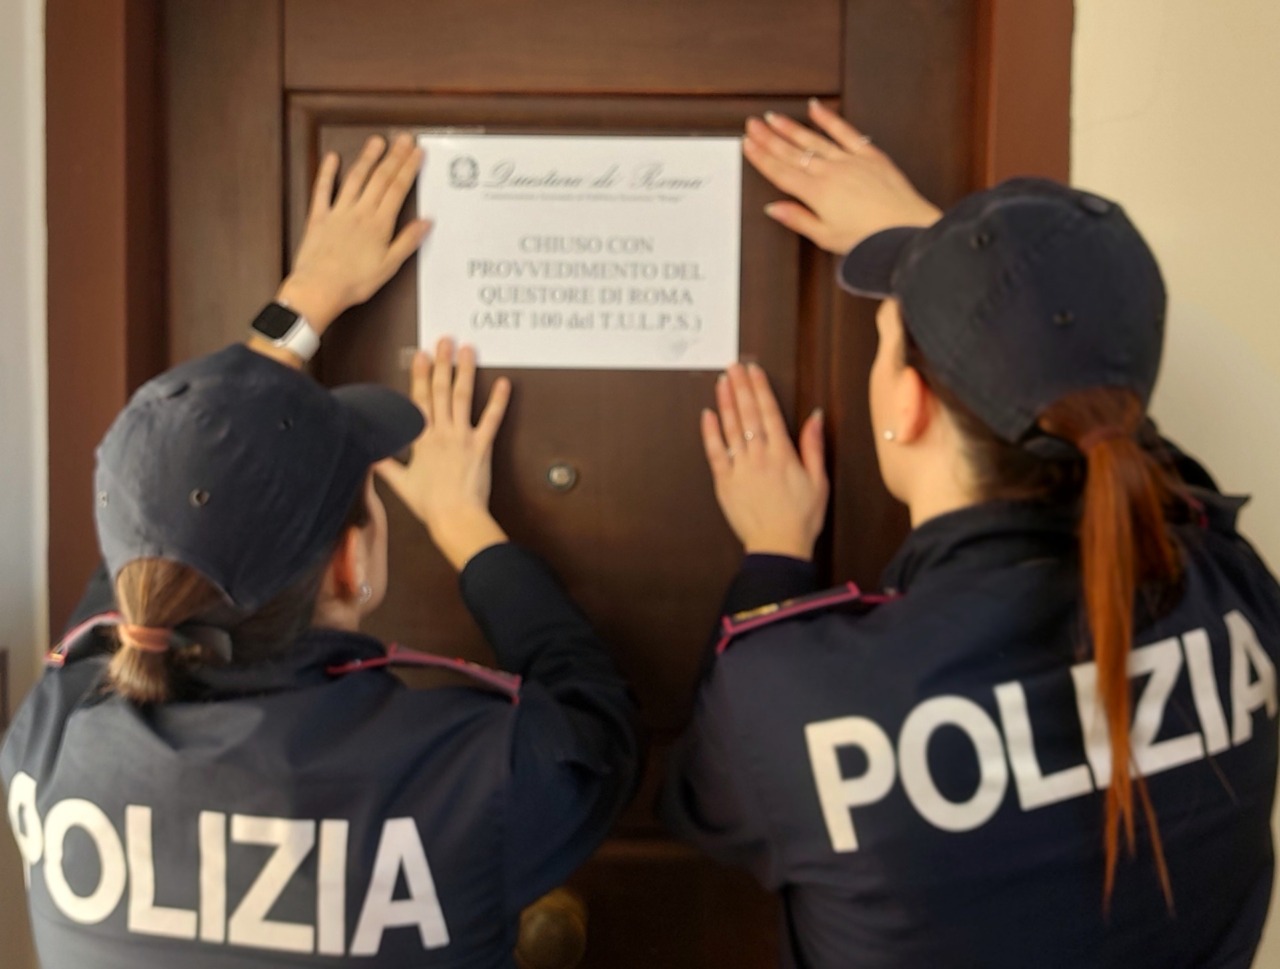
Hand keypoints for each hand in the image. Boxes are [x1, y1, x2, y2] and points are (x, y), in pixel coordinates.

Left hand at [276, 133, 431, 332]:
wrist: (319, 288)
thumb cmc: (355, 282)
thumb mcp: (389, 266)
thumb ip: (407, 241)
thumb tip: (426, 222)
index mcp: (379, 224)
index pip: (397, 190)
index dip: (408, 168)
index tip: (417, 153)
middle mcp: (360, 212)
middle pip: (380, 179)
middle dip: (394, 157)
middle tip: (403, 138)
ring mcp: (338, 212)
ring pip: (355, 179)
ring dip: (367, 158)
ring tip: (377, 141)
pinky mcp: (319, 217)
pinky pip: (323, 190)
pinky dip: (327, 173)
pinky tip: (332, 158)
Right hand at [376, 338, 511, 570]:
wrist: (454, 517)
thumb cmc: (429, 504)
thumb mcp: (401, 484)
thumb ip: (385, 465)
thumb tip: (369, 454)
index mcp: (421, 439)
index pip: (419, 400)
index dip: (419, 376)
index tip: (419, 355)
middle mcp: (441, 432)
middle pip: (441, 391)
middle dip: (441, 363)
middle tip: (444, 340)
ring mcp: (463, 437)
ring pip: (463, 397)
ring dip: (465, 371)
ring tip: (467, 350)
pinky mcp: (482, 447)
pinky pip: (492, 420)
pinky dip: (499, 401)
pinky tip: (505, 383)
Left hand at [702, 362, 827, 559]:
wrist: (778, 547)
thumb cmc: (802, 517)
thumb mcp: (819, 480)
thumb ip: (814, 446)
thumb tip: (814, 416)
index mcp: (783, 454)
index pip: (769, 412)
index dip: (760, 388)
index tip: (753, 370)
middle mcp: (760, 456)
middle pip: (748, 414)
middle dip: (740, 387)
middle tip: (734, 366)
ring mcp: (740, 468)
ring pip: (731, 428)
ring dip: (726, 402)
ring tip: (722, 381)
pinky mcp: (725, 482)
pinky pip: (715, 452)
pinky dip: (710, 432)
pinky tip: (708, 415)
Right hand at [744, 99, 941, 252]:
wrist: (905, 229)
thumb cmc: (871, 238)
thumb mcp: (826, 237)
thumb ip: (798, 219)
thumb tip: (774, 209)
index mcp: (816, 194)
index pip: (781, 172)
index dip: (761, 157)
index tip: (748, 145)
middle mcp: (830, 172)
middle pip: (792, 152)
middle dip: (769, 137)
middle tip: (753, 124)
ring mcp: (850, 160)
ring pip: (813, 140)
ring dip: (792, 127)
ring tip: (775, 117)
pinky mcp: (870, 155)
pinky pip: (846, 132)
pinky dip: (830, 119)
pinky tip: (816, 108)